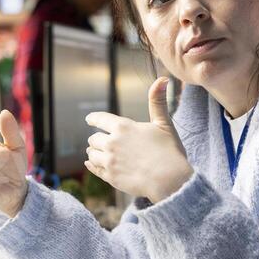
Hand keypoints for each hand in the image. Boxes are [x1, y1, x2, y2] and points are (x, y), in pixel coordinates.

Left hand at [85, 77, 192, 202]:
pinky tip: (91, 165)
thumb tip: (162, 79)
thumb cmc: (169, 151)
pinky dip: (92, 166)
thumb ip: (157, 101)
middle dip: (97, 139)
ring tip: (97, 154)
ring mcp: (109, 161)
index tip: (89, 119)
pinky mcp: (110, 177)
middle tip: (100, 141)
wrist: (170, 180)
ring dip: (94, 153)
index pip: (100, 119)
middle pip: (94, 138)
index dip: (93, 118)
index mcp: (123, 127)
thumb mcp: (164, 123)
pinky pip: (94, 169)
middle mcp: (112, 142)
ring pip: (91, 154)